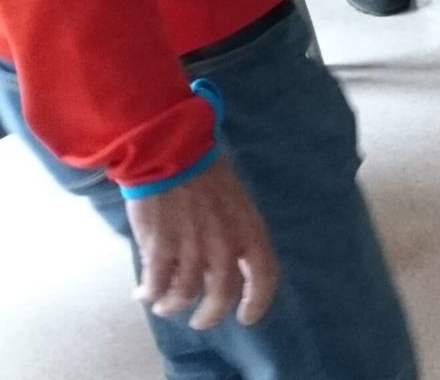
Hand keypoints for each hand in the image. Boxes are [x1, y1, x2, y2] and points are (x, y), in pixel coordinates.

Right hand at [125, 158, 278, 330]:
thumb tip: (224, 266)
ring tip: (163, 305)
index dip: (257, 302)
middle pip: (222, 295)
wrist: (172, 152)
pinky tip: (142, 293)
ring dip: (172, 305)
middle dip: (209, 315)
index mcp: (249, 229)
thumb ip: (234, 234)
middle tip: (199, 320)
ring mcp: (192, 248)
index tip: (246, 318)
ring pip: (185, 295)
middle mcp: (225, 244)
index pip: (263, 276)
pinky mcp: (160, 248)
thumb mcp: (236, 202)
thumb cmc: (205, 172)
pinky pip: (156, 285)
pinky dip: (149, 294)